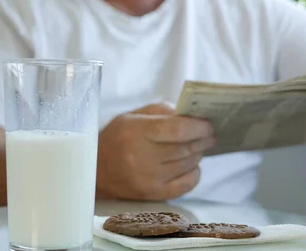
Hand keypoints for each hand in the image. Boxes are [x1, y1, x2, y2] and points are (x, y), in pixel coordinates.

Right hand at [96, 102, 215, 200]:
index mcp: (138, 132)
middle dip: (204, 139)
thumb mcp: (133, 116)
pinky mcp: (153, 194)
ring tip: (200, 146)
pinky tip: (192, 165)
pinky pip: (186, 184)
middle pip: (186, 147)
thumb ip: (162, 111)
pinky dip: (195, 173)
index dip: (198, 126)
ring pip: (188, 164)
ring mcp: (149, 178)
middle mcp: (143, 157)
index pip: (178, 129)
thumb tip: (190, 115)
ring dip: (199, 153)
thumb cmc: (116, 138)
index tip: (209, 124)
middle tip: (210, 134)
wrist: (95, 171)